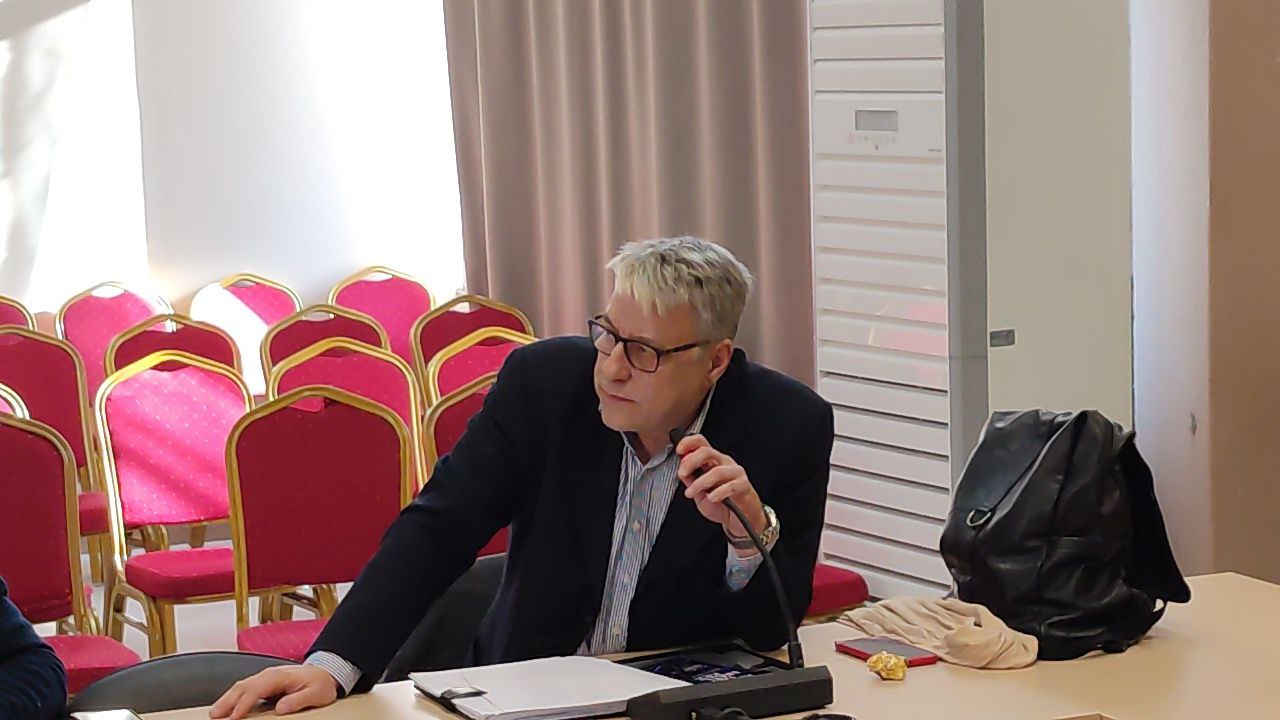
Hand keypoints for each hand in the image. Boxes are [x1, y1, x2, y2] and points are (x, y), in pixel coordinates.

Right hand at [209, 664, 338, 718]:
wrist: (324, 672)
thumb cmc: (319, 684)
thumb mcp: (316, 694)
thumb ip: (299, 700)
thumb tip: (281, 708)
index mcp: (280, 676)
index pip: (256, 689)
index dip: (244, 704)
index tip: (233, 717)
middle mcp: (269, 675)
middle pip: (243, 686)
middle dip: (227, 700)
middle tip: (214, 715)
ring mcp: (265, 678)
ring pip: (241, 686)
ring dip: (227, 699)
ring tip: (215, 713)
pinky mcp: (263, 683)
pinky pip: (245, 689)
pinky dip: (233, 697)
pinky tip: (227, 707)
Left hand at [676, 434, 765, 545]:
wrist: (740, 518)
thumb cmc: (721, 503)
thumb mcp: (700, 492)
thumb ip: (691, 480)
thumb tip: (681, 469)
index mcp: (712, 460)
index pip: (701, 443)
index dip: (689, 443)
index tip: (679, 450)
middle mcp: (724, 463)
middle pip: (707, 452)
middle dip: (691, 461)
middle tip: (681, 474)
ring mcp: (735, 473)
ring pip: (717, 471)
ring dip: (700, 483)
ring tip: (691, 493)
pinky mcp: (743, 485)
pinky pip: (731, 486)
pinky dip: (718, 493)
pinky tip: (711, 498)